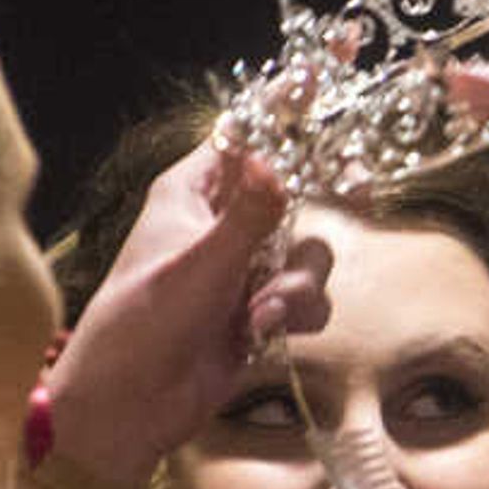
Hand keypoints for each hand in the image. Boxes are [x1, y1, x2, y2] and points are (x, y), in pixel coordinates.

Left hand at [46, 134, 328, 475]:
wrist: (129, 405)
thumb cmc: (142, 323)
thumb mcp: (200, 264)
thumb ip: (249, 216)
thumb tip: (276, 163)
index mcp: (194, 192)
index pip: (246, 134)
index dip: (285, 109)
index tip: (326, 83)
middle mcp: (223, 222)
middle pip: (297, 188)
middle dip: (323, 203)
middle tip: (359, 191)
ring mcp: (245, 267)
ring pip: (308, 251)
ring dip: (297, 284)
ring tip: (260, 313)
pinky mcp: (260, 310)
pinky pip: (307, 297)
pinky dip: (293, 315)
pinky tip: (261, 334)